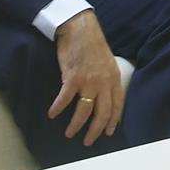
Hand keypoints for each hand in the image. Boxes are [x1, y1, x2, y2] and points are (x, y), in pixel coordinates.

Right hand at [49, 10, 123, 146]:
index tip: (108, 132)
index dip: (113, 120)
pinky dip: (58, 108)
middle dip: (95, 130)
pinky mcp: (72, 77)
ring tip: (69, 133)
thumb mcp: (107, 61)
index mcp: (114, 77)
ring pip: (84, 111)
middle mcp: (104, 81)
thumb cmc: (92, 43)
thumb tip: (103, 94)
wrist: (80, 28)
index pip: (117, 105)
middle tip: (88, 141)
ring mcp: (88, 80)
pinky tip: (52, 114)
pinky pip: (65, 99)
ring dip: (76, 125)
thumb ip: (106, 78)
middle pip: (102, 113)